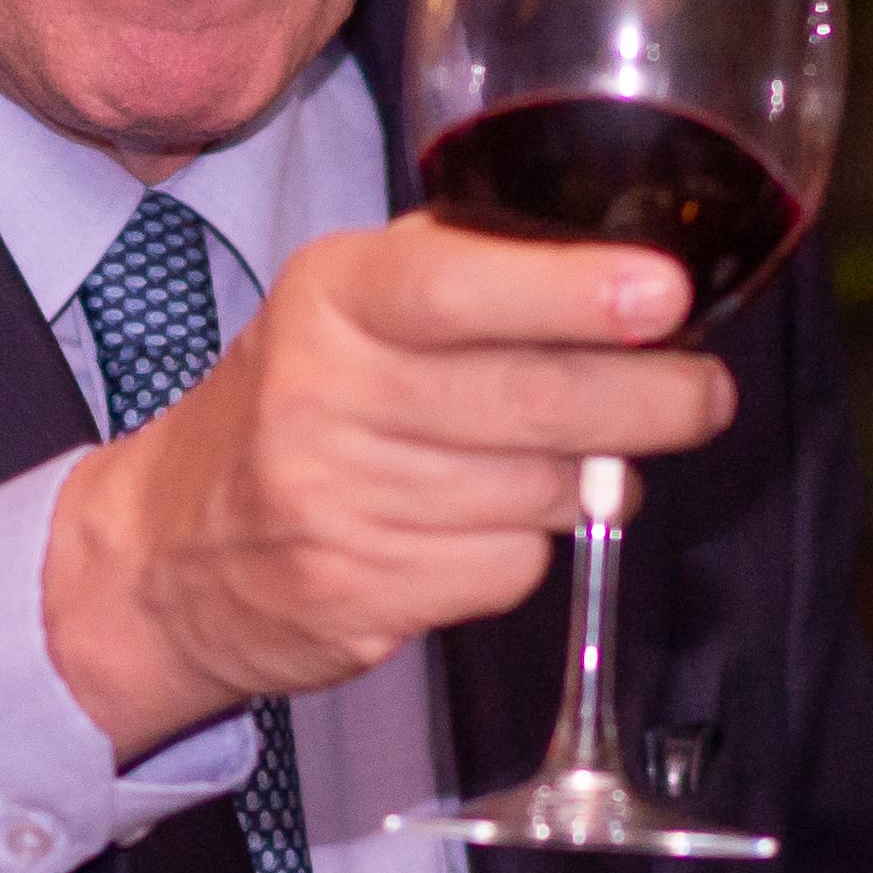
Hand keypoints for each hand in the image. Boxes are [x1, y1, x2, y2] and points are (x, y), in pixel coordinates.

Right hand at [43, 215, 738, 755]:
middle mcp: (323, 395)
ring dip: (585, 482)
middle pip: (528, 402)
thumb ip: (470, 276)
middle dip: (648, 401)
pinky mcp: (359, 596)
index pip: (455, 286)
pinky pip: (509, 569)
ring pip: (537, 493)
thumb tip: (636, 284)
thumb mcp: (350, 307)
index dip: (569, 292)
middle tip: (704, 395)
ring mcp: (336, 504)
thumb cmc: (299, 404)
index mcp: (332, 297)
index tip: (662, 295)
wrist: (168, 551)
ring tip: (565, 463)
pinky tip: (483, 528)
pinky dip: (525, 550)